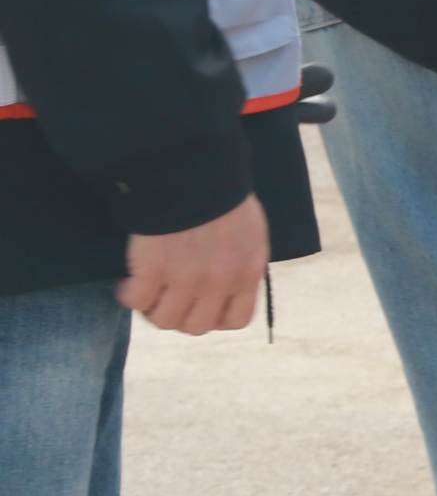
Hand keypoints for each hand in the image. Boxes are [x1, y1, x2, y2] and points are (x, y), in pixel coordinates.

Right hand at [120, 194, 268, 335]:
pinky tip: (130, 279)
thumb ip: (241, 264)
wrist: (191, 169)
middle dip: (180, 315)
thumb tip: (226, 289)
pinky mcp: (153, 269)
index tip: (199, 305)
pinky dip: (129, 294)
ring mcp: (186, 278)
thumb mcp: (248, 233)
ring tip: (148, 288)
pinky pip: (135, 301)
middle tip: (167, 297)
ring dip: (152, 308)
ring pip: (164, 320)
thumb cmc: (220, 195)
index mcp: (247, 271)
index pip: (236, 320)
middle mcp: (219, 281)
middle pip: (195, 326)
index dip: (214, 317)